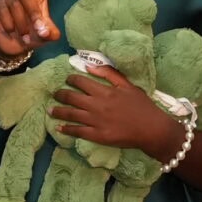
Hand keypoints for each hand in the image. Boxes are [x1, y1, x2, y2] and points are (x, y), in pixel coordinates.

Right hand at [0, 0, 57, 58]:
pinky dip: (11, 26)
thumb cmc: (34, 34)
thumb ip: (50, 32)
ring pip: (14, 5)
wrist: (14, 45)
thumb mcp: (46, 34)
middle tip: (39, 30)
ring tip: (26, 36)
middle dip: (33, 12)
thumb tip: (46, 31)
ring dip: (22, 23)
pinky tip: (13, 32)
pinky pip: (3, 13)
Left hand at [48, 64, 176, 154]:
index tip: (67, 80)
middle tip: (55, 94)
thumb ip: (109, 74)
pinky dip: (67, 129)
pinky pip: (78, 132)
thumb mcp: (128, 85)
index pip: (81, 82)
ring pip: (71, 114)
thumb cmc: (142, 106)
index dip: (71, 80)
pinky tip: (59, 128)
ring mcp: (95, 121)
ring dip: (58, 112)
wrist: (151, 129)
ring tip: (50, 110)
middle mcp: (96, 105)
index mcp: (104, 91)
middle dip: (60, 94)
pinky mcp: (97, 136)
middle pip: (72, 98)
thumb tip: (89, 66)